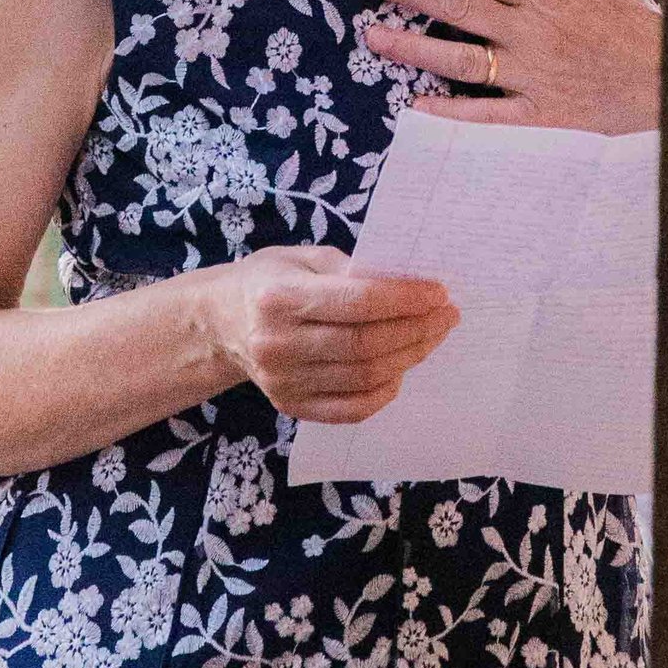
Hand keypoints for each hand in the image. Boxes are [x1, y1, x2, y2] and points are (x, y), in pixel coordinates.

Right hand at [206, 245, 456, 425]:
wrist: (221, 323)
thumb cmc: (269, 281)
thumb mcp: (302, 257)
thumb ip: (351, 270)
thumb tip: (408, 286)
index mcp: (280, 297)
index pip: (358, 302)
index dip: (406, 299)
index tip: (438, 292)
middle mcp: (278, 344)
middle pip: (366, 345)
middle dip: (417, 329)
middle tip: (446, 315)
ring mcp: (284, 381)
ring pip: (365, 377)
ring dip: (410, 356)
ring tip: (432, 335)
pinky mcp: (291, 405)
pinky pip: (352, 409)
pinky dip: (385, 391)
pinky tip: (400, 368)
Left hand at [355, 0, 661, 131]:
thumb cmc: (631, 29)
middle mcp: (533, 34)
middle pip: (459, 6)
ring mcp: (535, 78)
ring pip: (465, 60)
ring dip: (416, 47)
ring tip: (374, 36)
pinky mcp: (541, 119)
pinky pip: (489, 118)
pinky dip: (452, 113)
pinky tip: (414, 105)